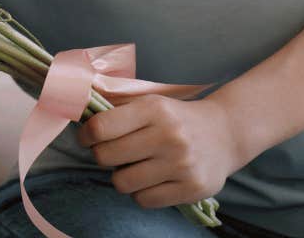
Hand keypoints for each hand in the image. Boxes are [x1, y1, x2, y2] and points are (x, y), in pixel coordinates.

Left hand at [78, 95, 247, 209]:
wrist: (225, 133)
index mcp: (154, 109)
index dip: (86, 136)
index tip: (88, 138)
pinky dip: (142, 193)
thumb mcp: (151, 103)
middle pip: (106, 157)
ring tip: (135, 167)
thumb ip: (117, 109)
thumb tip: (77, 114)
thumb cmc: (176, 119)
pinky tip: (153, 179)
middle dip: (103, 157)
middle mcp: (168, 135)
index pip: (101, 127)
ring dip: (122, 177)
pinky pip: (144, 200)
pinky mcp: (191, 188)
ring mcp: (182, 164)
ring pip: (123, 183)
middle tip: (113, 153)